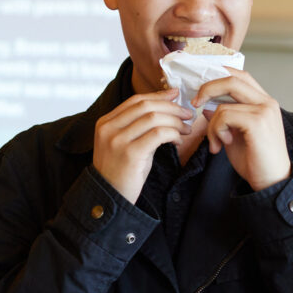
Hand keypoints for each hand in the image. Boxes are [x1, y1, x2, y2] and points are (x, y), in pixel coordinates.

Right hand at [93, 88, 193, 202]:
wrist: (110, 198)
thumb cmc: (121, 172)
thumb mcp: (124, 143)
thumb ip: (137, 126)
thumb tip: (165, 108)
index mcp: (105, 123)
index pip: (135, 100)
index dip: (158, 96)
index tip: (175, 95)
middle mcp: (109, 128)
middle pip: (146, 106)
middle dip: (171, 107)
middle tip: (187, 114)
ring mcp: (118, 140)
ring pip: (154, 118)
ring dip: (175, 121)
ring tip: (185, 130)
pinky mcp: (130, 153)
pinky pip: (158, 134)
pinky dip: (173, 134)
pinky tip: (178, 141)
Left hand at [193, 67, 290, 190]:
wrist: (271, 183)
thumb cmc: (255, 161)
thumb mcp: (234, 136)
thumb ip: (223, 118)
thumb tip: (206, 107)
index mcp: (263, 102)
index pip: (240, 76)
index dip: (219, 74)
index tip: (200, 87)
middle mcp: (267, 102)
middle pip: (232, 79)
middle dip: (207, 89)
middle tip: (194, 104)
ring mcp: (264, 110)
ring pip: (223, 104)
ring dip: (211, 125)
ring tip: (215, 143)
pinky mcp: (258, 122)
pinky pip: (224, 116)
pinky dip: (216, 131)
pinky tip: (221, 145)